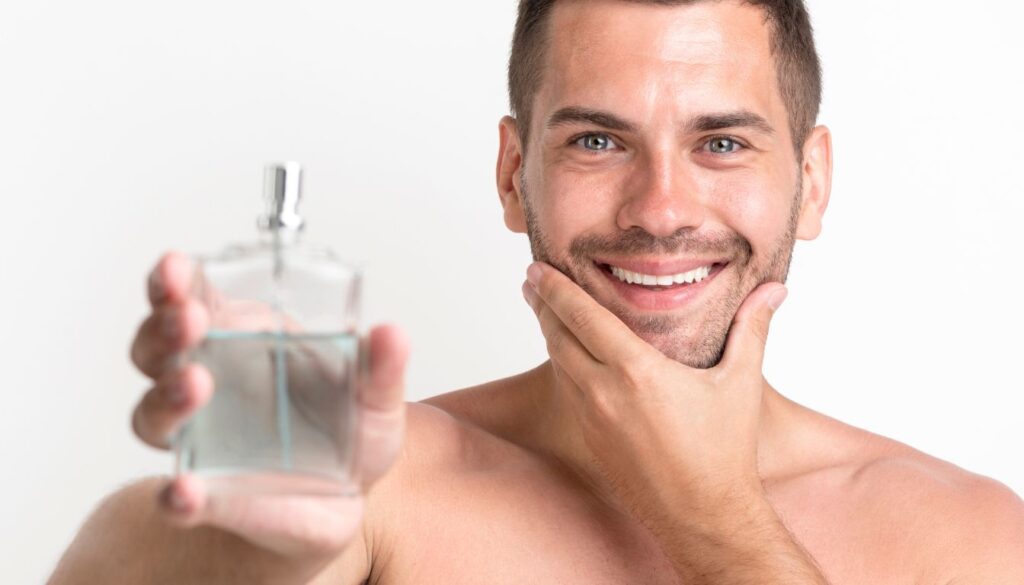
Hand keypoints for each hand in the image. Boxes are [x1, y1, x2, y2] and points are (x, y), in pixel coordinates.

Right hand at [128, 251, 408, 560]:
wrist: (348, 502)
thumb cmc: (349, 436)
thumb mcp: (375, 397)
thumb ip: (382, 368)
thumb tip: (393, 334)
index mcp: (240, 340)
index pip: (189, 298)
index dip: (172, 281)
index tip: (175, 267)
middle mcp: (206, 382)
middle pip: (156, 347)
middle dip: (165, 328)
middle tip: (190, 320)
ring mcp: (200, 439)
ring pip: (152, 413)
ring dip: (167, 397)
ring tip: (196, 385)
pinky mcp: (206, 497)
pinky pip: (176, 497)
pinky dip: (175, 496)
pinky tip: (184, 493)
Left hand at [521, 261, 786, 515]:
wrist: (702, 516)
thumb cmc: (724, 451)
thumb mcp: (738, 383)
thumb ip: (751, 329)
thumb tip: (774, 289)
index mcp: (637, 372)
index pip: (582, 317)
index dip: (555, 289)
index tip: (538, 268)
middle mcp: (604, 393)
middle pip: (557, 336)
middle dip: (542, 304)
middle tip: (533, 280)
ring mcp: (592, 419)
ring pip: (557, 364)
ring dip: (548, 334)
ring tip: (544, 310)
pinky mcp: (590, 439)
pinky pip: (567, 392)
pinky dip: (562, 366)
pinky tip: (567, 356)